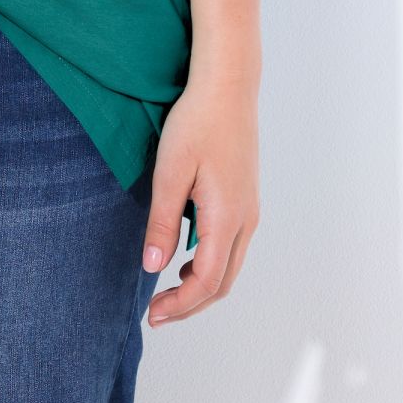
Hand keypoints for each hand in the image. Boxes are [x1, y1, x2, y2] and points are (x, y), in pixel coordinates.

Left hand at [140, 73, 260, 327]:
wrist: (228, 88)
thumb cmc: (197, 123)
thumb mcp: (171, 171)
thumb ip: (163, 222)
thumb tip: (153, 266)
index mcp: (227, 218)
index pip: (206, 282)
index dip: (180, 305)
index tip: (153, 314)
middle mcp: (245, 221)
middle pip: (222, 283)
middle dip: (190, 303)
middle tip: (157, 312)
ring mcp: (249, 211)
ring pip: (229, 267)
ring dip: (201, 286)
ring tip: (168, 289)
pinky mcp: (246, 199)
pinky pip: (231, 247)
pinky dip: (210, 264)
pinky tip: (186, 257)